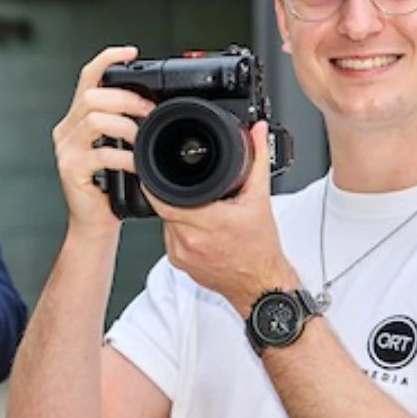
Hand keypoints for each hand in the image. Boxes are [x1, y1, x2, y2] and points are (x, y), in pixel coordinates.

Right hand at [51, 46, 153, 232]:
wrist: (94, 225)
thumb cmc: (110, 187)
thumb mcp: (117, 149)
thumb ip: (124, 126)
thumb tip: (151, 106)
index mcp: (77, 120)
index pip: (88, 78)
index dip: (107, 60)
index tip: (130, 51)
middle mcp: (67, 130)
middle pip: (92, 95)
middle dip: (126, 98)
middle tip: (149, 112)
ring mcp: (66, 150)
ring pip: (95, 119)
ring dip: (125, 125)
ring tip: (142, 138)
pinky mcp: (71, 170)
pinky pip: (100, 153)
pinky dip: (124, 156)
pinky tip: (135, 163)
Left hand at [151, 121, 295, 312]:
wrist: (260, 284)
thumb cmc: (261, 249)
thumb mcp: (260, 200)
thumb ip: (257, 161)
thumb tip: (257, 133)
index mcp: (209, 221)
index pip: (165, 199)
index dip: (157, 183)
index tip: (156, 171)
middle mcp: (190, 240)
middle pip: (166, 207)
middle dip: (175, 196)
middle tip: (193, 192)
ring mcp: (181, 254)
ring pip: (166, 222)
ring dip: (177, 213)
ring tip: (200, 210)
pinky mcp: (178, 263)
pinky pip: (169, 238)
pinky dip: (179, 229)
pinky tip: (198, 227)